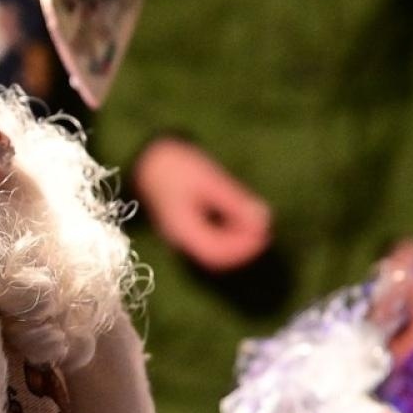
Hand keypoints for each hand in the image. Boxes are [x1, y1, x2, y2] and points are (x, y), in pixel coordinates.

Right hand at [133, 138, 271, 271]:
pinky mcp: (183, 226)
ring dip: (236, 240)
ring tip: (255, 222)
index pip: (215, 253)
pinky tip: (239, 219)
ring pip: (212, 248)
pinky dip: (227, 233)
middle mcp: (179, 238)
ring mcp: (180, 234)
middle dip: (242, 245)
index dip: (242, 249)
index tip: (265, 234)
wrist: (146, 157)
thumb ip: (235, 202)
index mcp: (182, 229)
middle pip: (215, 255)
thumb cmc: (175, 165)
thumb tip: (264, 220)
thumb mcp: (209, 180)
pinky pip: (208, 239)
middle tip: (265, 229)